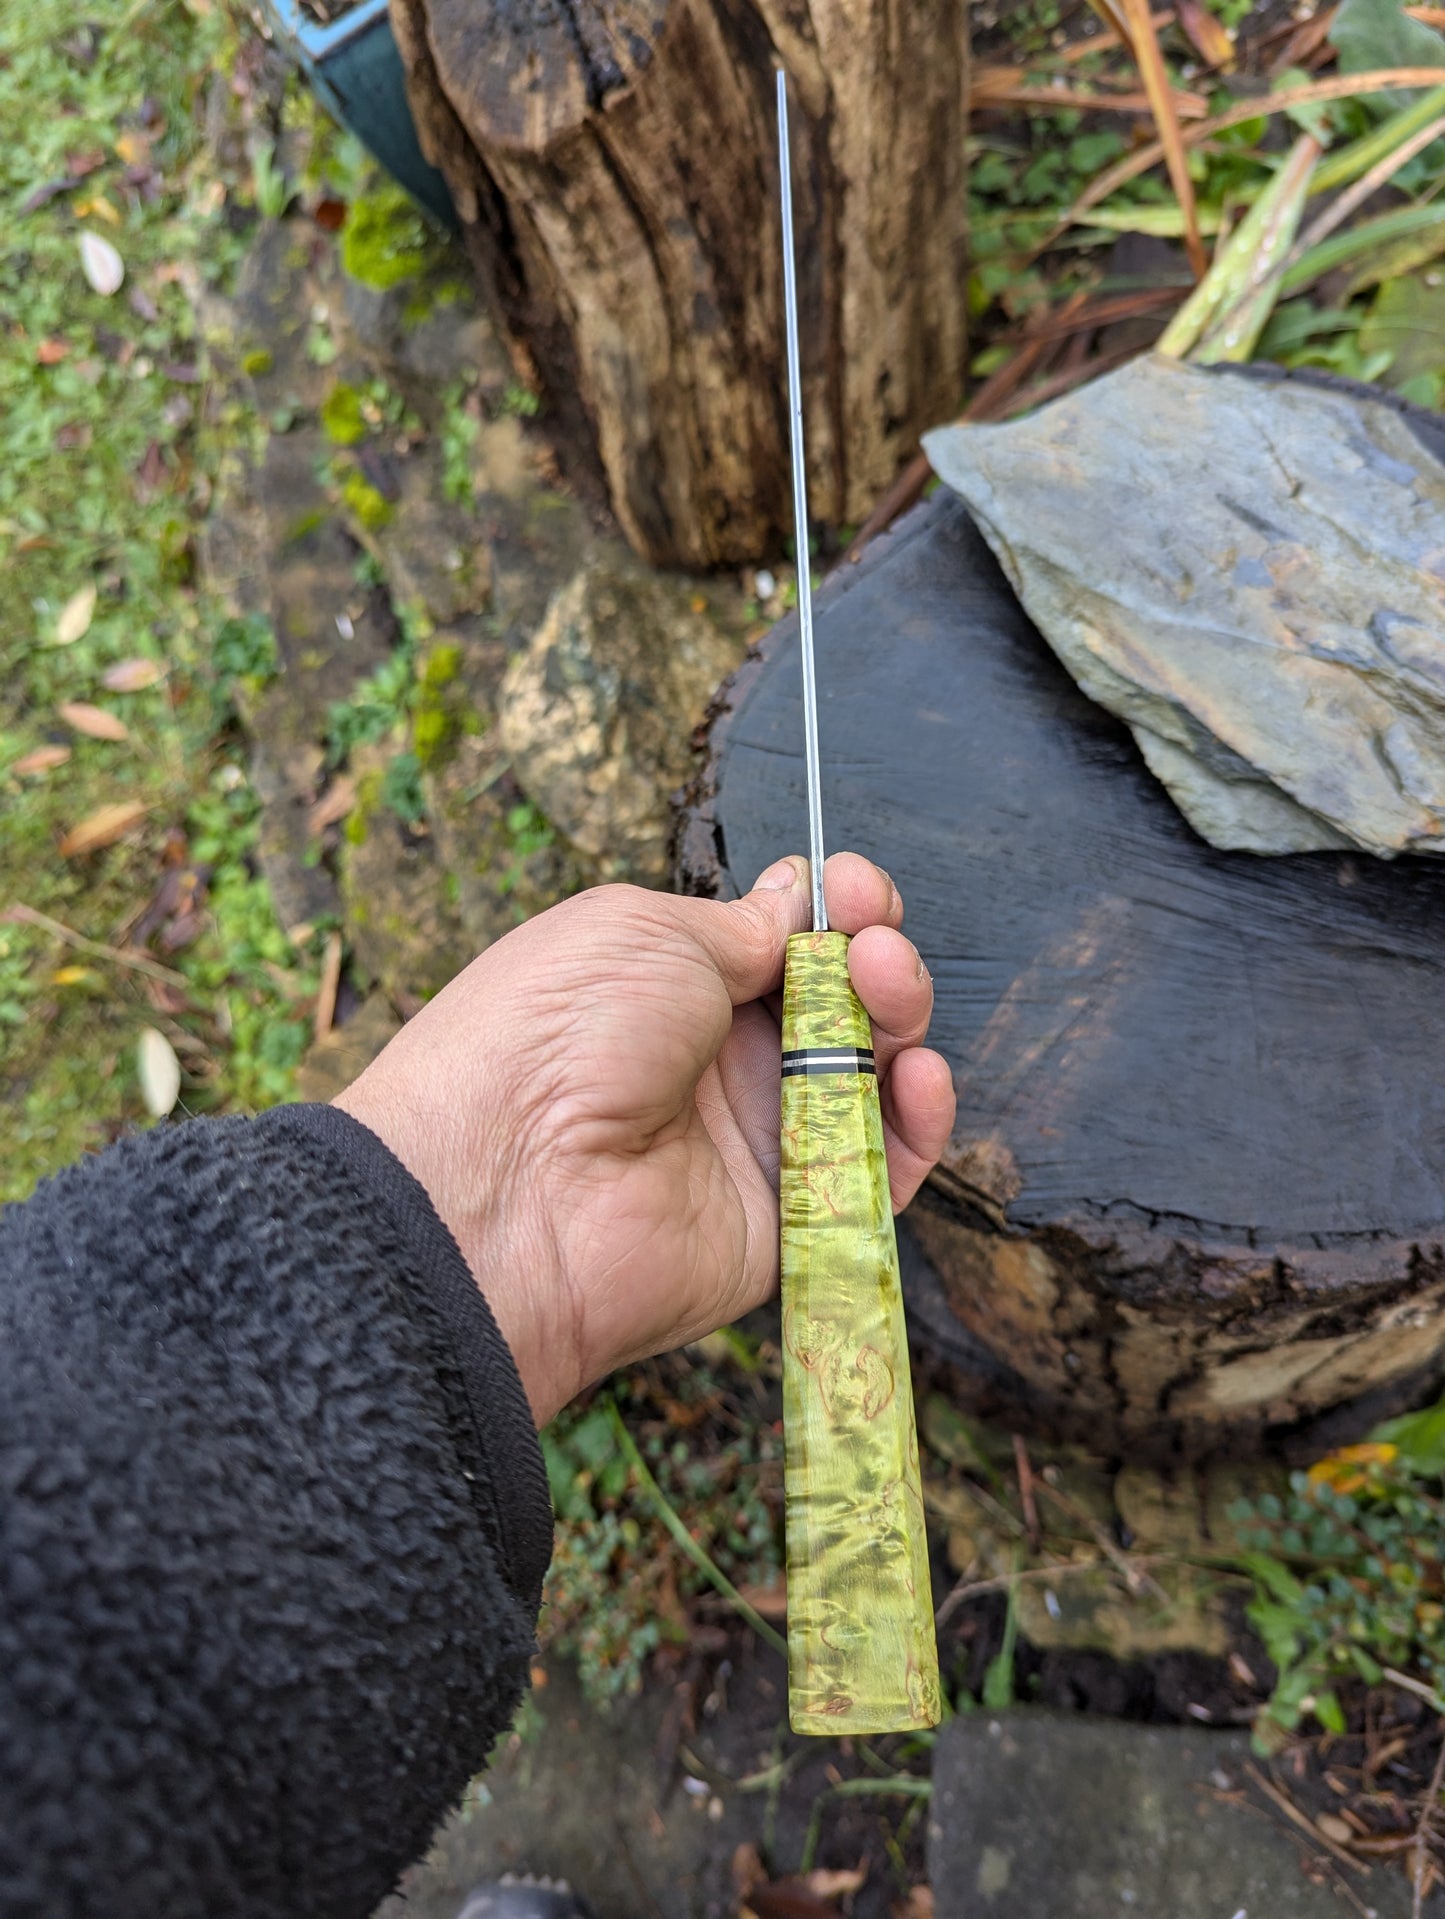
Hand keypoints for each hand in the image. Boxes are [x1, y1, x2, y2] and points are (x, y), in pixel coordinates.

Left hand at [334, 853, 955, 1424]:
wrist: (504, 1185)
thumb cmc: (551, 1035)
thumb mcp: (643, 931)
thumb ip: (741, 924)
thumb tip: (798, 898)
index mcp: (675, 987)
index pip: (788, 944)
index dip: (835, 910)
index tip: (851, 886)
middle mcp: (721, 1063)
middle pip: (842, 1004)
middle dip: (876, 958)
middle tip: (870, 945)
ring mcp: (758, 1141)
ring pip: (871, 1077)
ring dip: (900, 1021)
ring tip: (885, 989)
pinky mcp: (791, 1219)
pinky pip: (880, 1171)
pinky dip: (917, 1124)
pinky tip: (917, 1075)